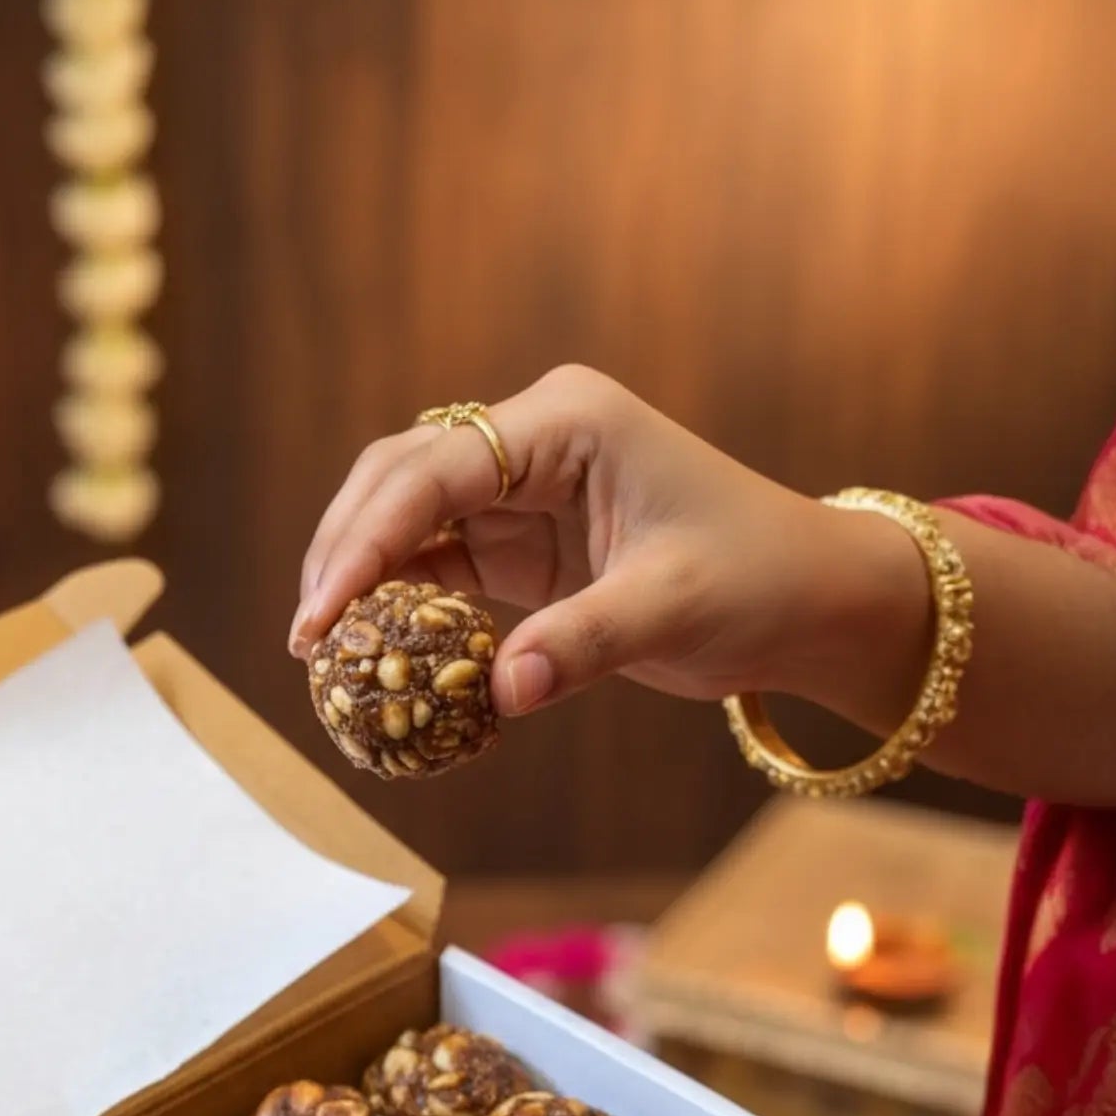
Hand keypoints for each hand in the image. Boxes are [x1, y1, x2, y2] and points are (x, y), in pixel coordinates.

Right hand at [289, 365, 927, 719]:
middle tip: (306, 640)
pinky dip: (398, 605)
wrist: (810, 597)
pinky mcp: (520, 542)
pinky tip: (372, 653)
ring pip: (404, 518)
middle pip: (397, 479)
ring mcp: (520, 490)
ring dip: (360, 579)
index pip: (433, 471)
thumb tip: (499, 692)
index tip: (323, 616)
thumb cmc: (759, 580)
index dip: (366, 541)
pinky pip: (435, 563)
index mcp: (566, 423)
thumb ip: (581, 644)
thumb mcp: (673, 610)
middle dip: (343, 554)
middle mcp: (531, 441)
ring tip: (321, 651)